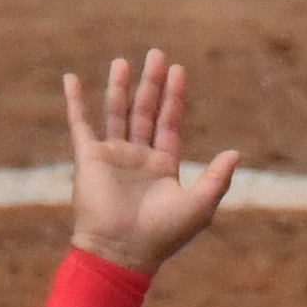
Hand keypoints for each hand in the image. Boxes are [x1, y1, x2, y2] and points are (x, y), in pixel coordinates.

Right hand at [64, 51, 238, 274]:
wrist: (121, 252)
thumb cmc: (162, 235)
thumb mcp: (199, 206)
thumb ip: (217, 178)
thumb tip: (235, 153)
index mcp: (163, 166)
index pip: (169, 123)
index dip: (174, 97)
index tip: (179, 70)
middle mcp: (138, 158)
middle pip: (145, 111)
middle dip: (151, 84)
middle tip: (157, 54)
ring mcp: (112, 157)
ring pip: (116, 113)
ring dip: (119, 88)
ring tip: (122, 62)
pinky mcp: (88, 158)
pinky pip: (80, 123)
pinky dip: (74, 101)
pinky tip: (71, 79)